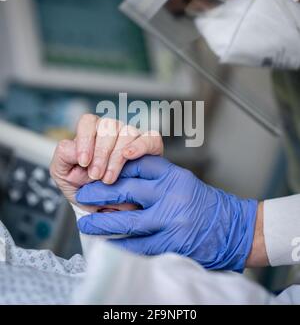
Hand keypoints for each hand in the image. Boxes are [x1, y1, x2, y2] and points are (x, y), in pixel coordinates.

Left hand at [50, 114, 162, 204]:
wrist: (104, 210)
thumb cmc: (85, 189)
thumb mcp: (64, 175)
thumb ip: (62, 156)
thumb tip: (72, 145)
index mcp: (92, 133)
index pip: (88, 122)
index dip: (85, 139)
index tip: (83, 162)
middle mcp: (113, 131)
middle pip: (108, 126)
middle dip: (101, 153)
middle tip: (96, 176)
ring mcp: (132, 137)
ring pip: (127, 133)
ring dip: (116, 157)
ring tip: (109, 179)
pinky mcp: (150, 147)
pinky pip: (151, 138)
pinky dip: (141, 145)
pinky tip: (130, 155)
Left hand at [76, 156, 257, 271]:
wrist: (234, 228)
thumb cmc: (205, 204)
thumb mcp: (183, 181)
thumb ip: (157, 178)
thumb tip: (122, 177)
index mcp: (173, 176)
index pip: (137, 164)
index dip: (114, 166)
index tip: (97, 172)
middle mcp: (171, 195)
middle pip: (126, 190)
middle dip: (100, 192)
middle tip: (83, 195)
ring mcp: (171, 221)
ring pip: (128, 222)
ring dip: (102, 223)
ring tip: (86, 223)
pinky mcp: (172, 244)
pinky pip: (139, 245)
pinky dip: (121, 245)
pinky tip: (107, 244)